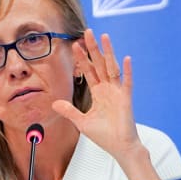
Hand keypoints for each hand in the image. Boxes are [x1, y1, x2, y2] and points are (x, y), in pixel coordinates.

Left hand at [53, 28, 160, 179]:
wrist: (119, 147)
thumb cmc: (104, 136)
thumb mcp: (82, 122)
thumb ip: (69, 111)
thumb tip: (54, 103)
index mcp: (99, 93)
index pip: (88, 71)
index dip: (81, 58)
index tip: (74, 45)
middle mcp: (108, 89)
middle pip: (99, 64)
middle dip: (93, 49)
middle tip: (87, 32)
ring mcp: (118, 92)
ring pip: (111, 67)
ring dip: (108, 52)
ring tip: (104, 37)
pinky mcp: (126, 99)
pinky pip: (127, 82)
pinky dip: (127, 71)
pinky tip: (125, 58)